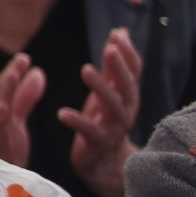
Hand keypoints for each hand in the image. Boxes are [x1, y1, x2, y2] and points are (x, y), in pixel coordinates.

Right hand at [0, 52, 45, 165]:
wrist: (0, 188)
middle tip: (22, 60)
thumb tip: (37, 71)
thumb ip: (26, 97)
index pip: (2, 88)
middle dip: (8, 77)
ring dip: (2, 91)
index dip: (12, 72)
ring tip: (13, 75)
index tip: (25, 58)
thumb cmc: (6, 152)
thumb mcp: (18, 121)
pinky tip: (3, 108)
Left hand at [63, 28, 141, 196]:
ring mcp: (113, 128)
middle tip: (109, 49)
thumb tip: (121, 33)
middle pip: (129, 88)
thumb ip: (112, 65)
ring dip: (101, 88)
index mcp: (126, 96)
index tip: (118, 35)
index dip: (128, 54)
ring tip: (86, 70)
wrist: (103, 163)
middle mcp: (124, 111)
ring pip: (114, 108)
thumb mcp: (107, 90)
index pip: (134, 72)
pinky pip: (90, 132)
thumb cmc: (103, 120)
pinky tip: (62, 113)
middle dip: (120, 68)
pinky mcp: (97, 143)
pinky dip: (77, 121)